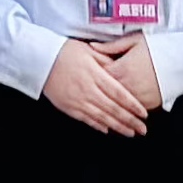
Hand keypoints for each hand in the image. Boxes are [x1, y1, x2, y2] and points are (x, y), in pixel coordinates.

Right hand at [36, 41, 156, 135]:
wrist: (39, 59)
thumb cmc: (64, 51)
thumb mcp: (89, 50)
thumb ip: (106, 60)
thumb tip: (121, 70)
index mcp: (95, 75)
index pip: (119, 94)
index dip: (133, 106)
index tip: (144, 114)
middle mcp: (88, 90)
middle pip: (113, 109)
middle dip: (130, 121)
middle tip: (142, 129)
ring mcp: (77, 100)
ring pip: (102, 117)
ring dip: (117, 127)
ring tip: (129, 133)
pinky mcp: (68, 107)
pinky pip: (86, 119)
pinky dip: (98, 125)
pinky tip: (107, 130)